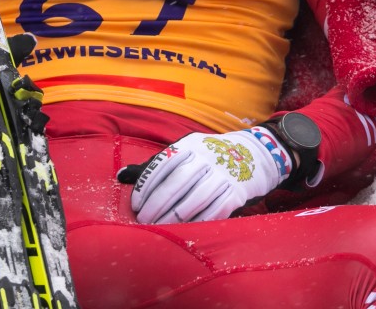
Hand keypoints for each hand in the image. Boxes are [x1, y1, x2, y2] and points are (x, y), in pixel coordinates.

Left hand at [117, 126, 291, 223]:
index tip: (136, 204)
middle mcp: (207, 157)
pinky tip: (187, 230)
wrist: (256, 153)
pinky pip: (217, 209)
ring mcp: (224, 173)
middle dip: (159, 203)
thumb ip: (155, 166)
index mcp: (190, 145)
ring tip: (161, 228)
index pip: (163, 164)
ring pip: (196, 197)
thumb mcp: (185, 152)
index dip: (148, 185)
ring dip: (176, 216)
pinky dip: (201, 221)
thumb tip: (120, 176)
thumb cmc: (211, 155)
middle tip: (144, 220)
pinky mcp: (238, 191)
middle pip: (178, 181)